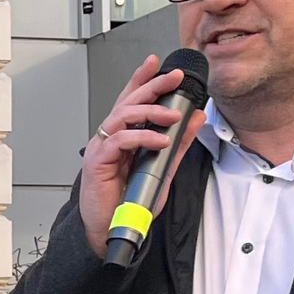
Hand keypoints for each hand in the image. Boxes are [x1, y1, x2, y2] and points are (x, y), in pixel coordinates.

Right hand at [79, 54, 207, 256]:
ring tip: (173, 114)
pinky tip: (160, 140)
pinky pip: (120, 141)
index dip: (142, 79)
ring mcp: (101, 148)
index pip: (131, 100)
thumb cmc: (128, 202)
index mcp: (122, 136)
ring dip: (150, 111)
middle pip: (128, 101)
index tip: (157, 63)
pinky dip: (141, 137)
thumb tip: (196, 118)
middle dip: (152, 85)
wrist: (109, 229)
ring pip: (122, 116)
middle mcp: (109, 138)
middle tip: (174, 78)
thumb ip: (178, 143)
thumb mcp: (162, 168)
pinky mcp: (98, 162)